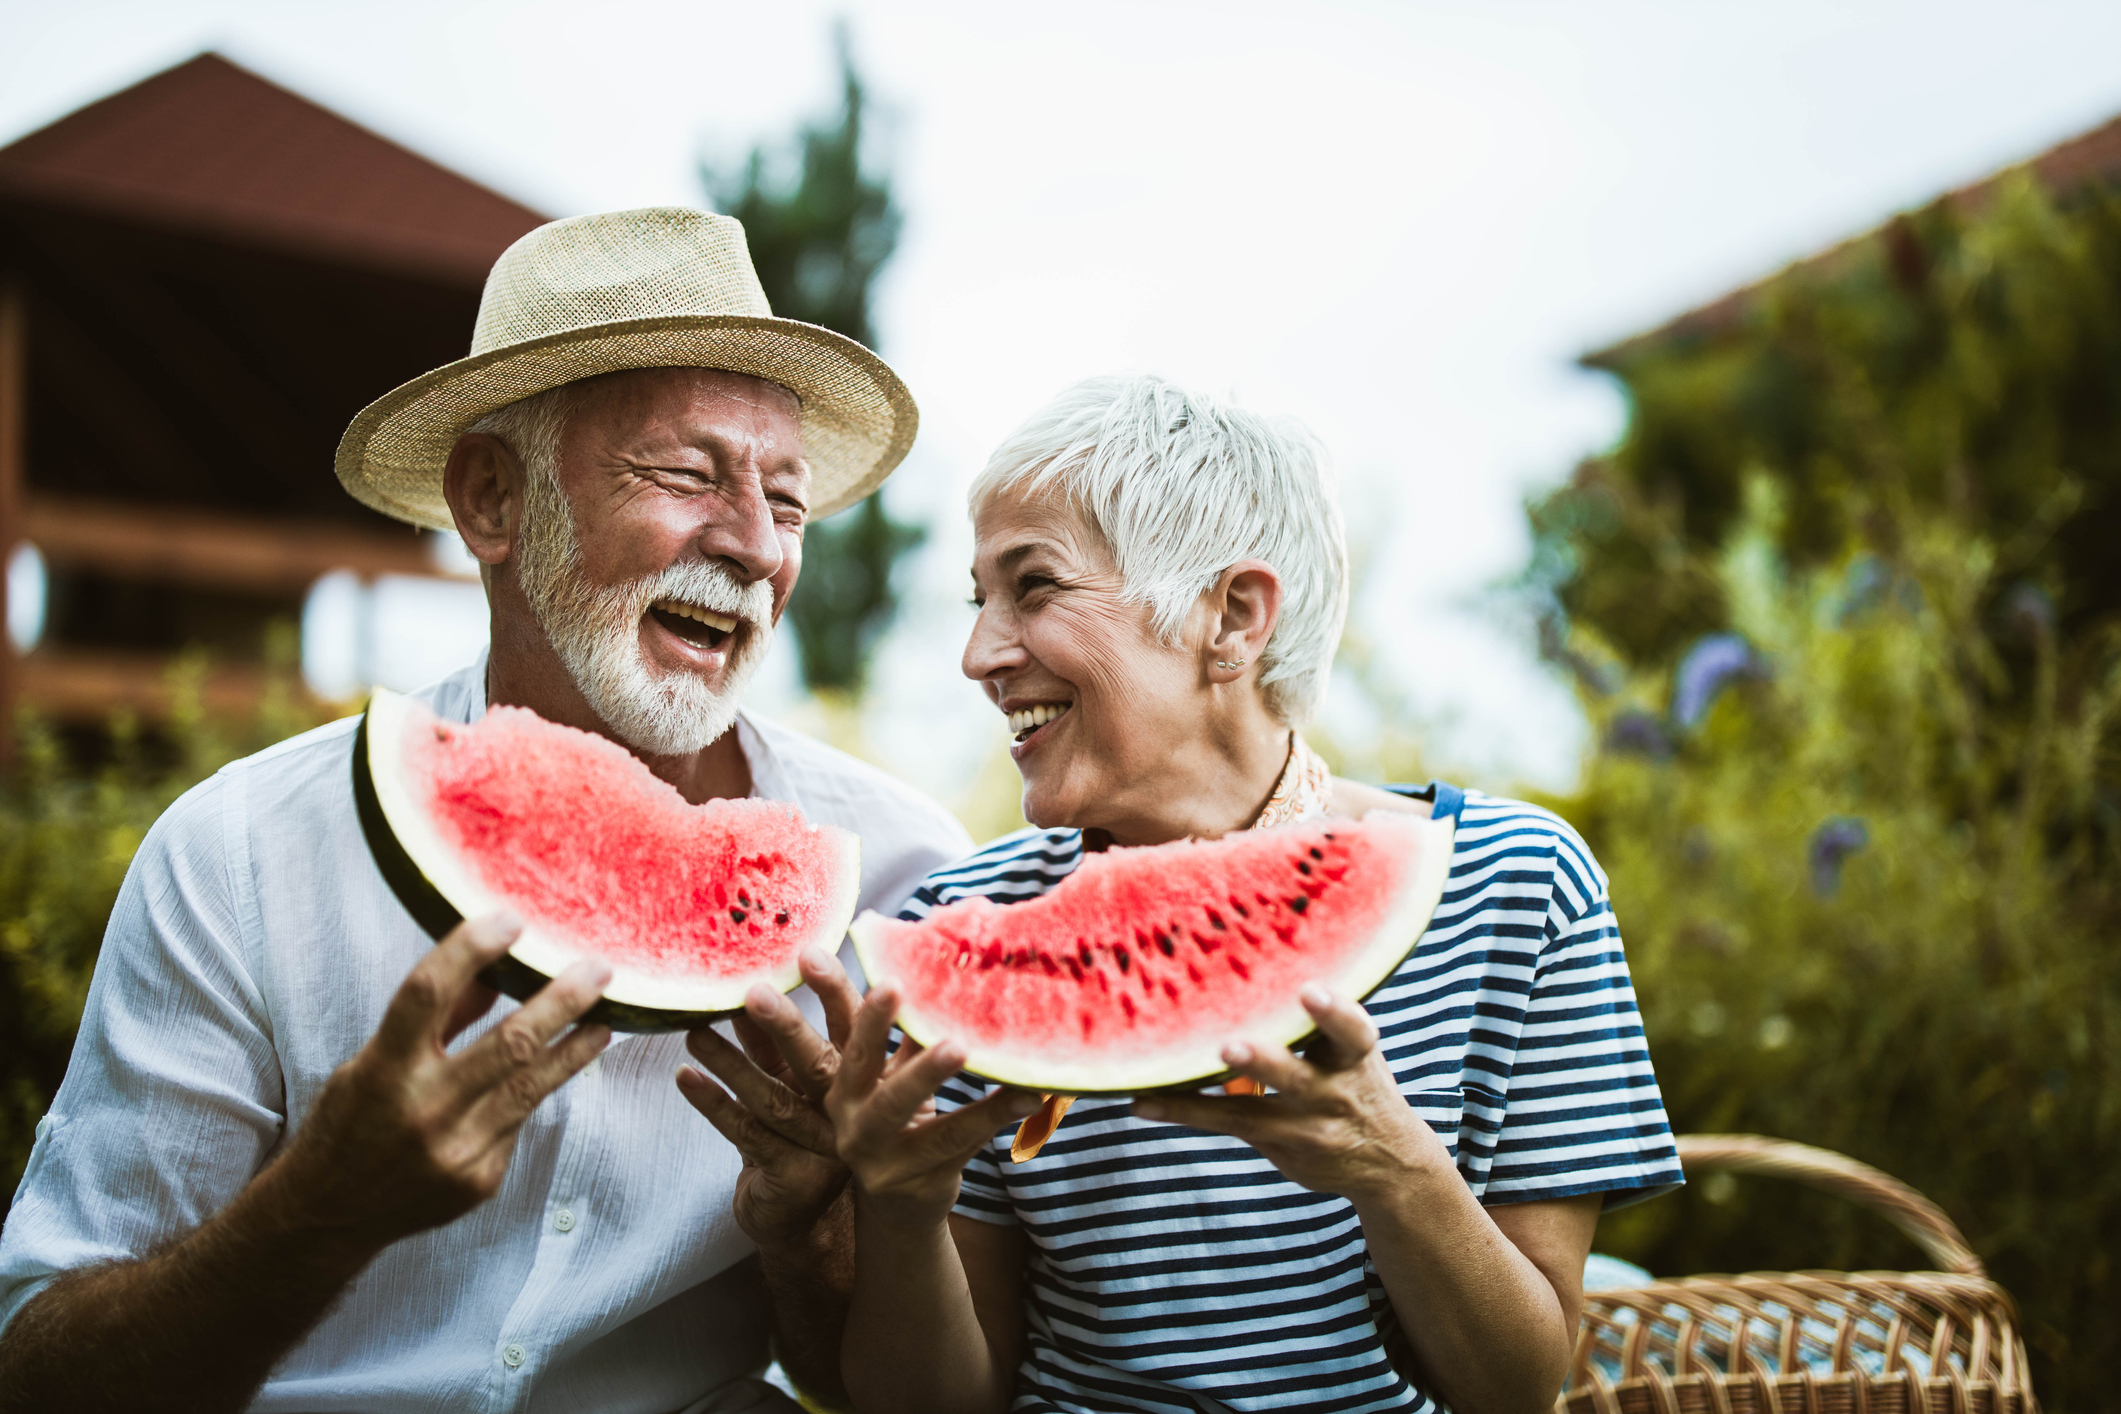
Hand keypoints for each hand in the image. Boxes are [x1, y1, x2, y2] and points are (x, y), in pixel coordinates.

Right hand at [270, 912, 612, 1251]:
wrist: (328, 1216)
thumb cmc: (349, 1124)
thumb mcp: (371, 1061)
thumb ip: (434, 1017)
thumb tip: (493, 967)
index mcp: (381, 1071)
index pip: (427, 993)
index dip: (470, 949)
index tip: (511, 918)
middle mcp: (421, 1111)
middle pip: (509, 1042)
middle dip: (563, 1000)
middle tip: (599, 969)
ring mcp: (455, 1151)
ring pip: (535, 1085)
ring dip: (577, 1046)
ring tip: (604, 1017)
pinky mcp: (480, 1179)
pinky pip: (519, 1122)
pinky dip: (536, 1091)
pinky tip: (555, 1070)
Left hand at [677, 948, 860, 1251]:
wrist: (806, 1216)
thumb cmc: (800, 1129)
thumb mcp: (802, 1080)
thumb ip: (787, 1038)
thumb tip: (755, 976)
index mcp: (862, 1077)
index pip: (851, 1026)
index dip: (834, 991)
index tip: (808, 955)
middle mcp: (849, 1109)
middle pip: (816, 1061)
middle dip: (784, 1024)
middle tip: (752, 992)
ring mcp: (823, 1145)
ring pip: (772, 1097)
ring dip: (730, 1062)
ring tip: (694, 1030)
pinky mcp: (793, 1175)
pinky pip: (746, 1133)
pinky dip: (713, 1103)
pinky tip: (685, 1076)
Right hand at [826, 987, 1039, 1231]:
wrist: (899, 1204)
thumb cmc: (898, 1119)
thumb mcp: (891, 1075)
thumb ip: (907, 1031)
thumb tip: (943, 964)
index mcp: (842, 1084)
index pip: (845, 1037)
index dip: (862, 1011)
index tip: (887, 980)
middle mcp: (851, 1122)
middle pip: (872, 1080)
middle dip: (904, 1050)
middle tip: (944, 1031)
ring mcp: (882, 1159)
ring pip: (924, 1123)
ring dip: (962, 1093)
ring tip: (992, 1062)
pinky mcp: (920, 1183)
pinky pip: (963, 1144)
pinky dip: (996, 1118)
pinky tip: (1030, 1096)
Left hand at [1129, 986, 1450, 1201]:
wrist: (1389, 1163)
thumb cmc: (1358, 1080)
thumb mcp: (1357, 1048)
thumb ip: (1322, 1017)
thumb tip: (1267, 946)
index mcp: (1355, 1055)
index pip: (1353, 1032)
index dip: (1334, 1012)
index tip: (1309, 992)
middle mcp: (1333, 1092)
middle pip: (1296, 1076)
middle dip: (1264, 1062)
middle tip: (1231, 1046)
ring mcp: (1305, 1126)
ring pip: (1253, 1112)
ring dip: (1202, 1101)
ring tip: (1157, 1090)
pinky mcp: (1278, 1145)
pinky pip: (1225, 1125)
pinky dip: (1182, 1111)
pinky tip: (1142, 1103)